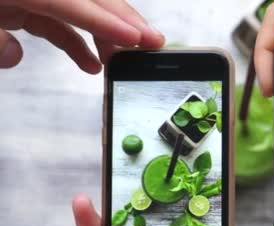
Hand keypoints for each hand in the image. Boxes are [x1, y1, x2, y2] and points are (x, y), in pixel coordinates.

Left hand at [0, 0, 164, 72]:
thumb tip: (13, 53)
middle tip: (154, 42)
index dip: (106, 21)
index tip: (137, 39)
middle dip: (125, 19)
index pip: (73, 3)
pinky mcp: (25, 6)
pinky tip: (93, 66)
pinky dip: (79, 44)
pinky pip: (60, 24)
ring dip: (108, 34)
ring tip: (127, 59)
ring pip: (82, 10)